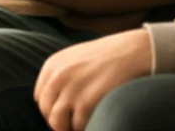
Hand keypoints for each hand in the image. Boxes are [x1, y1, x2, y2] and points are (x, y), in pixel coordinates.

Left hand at [35, 29, 151, 130]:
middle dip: (60, 121)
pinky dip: (87, 127)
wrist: (133, 51)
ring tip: (84, 122)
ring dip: (70, 127)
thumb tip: (55, 102)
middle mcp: (58, 77)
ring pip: (57, 123)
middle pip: (47, 112)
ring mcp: (71, 90)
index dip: (52, 109)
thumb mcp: (76, 58)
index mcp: (53, 65)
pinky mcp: (86, 103)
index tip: (65, 113)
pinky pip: (78, 126)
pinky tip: (96, 119)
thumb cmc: (108, 57)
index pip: (41, 98)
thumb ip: (61, 76)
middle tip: (74, 123)